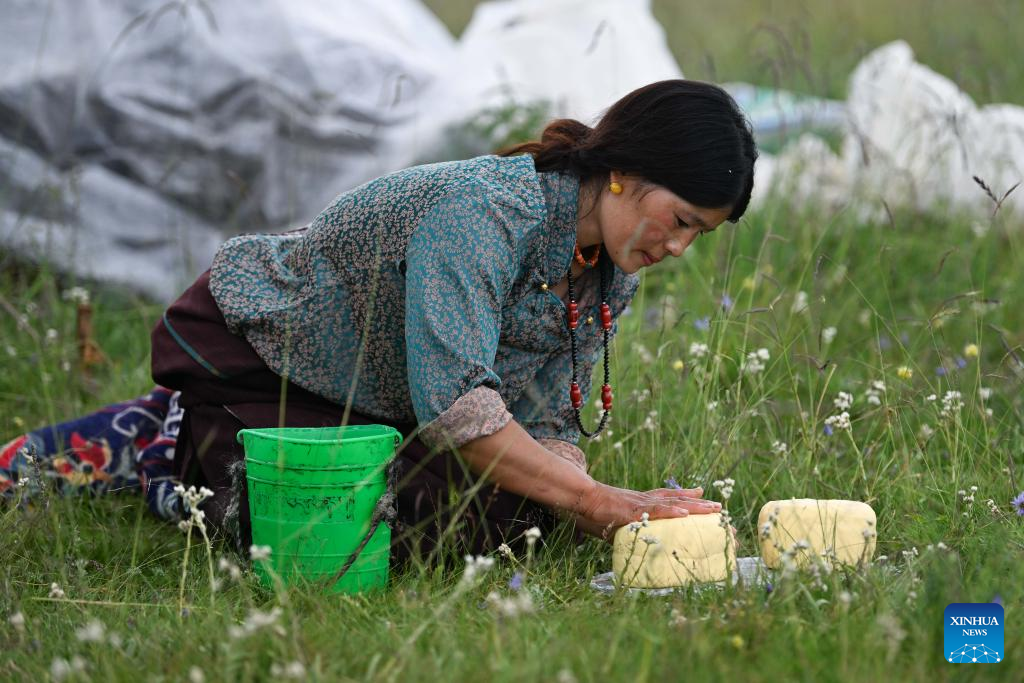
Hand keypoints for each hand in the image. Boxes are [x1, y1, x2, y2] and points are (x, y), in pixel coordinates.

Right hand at [574, 481, 721, 540]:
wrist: (581, 498)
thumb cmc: (591, 510)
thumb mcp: (612, 521)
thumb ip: (622, 529)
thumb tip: (619, 539)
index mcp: (640, 502)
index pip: (667, 497)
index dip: (685, 497)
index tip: (701, 495)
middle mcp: (645, 499)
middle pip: (678, 499)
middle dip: (699, 504)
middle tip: (719, 507)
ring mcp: (641, 503)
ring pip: (674, 503)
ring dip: (695, 507)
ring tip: (714, 509)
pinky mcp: (634, 509)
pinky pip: (657, 510)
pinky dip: (672, 510)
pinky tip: (686, 512)